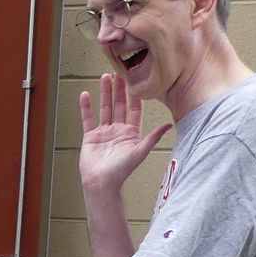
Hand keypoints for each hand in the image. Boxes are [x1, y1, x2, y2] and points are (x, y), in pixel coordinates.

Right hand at [79, 71, 172, 194]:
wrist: (101, 184)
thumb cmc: (121, 172)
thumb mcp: (140, 152)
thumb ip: (153, 137)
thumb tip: (169, 124)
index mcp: (131, 133)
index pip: (134, 109)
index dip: (134, 94)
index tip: (135, 80)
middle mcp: (118, 130)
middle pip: (119, 105)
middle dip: (119, 89)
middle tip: (119, 72)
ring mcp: (104, 132)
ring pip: (105, 108)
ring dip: (104, 93)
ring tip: (104, 77)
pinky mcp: (90, 136)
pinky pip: (88, 118)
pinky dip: (86, 107)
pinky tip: (86, 95)